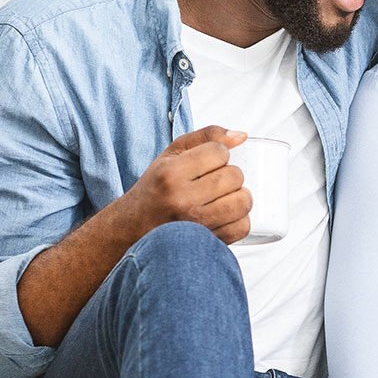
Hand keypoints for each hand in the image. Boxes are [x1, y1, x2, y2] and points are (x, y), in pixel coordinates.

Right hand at [127, 126, 253, 243]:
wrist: (134, 227)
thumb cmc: (155, 188)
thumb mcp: (171, 154)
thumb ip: (205, 137)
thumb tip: (241, 136)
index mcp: (171, 174)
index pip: (219, 152)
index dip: (219, 153)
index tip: (210, 160)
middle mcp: (183, 200)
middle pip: (234, 176)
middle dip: (230, 174)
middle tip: (216, 180)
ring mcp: (196, 224)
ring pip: (243, 201)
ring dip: (239, 196)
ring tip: (224, 196)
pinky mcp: (206, 241)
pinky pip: (242, 227)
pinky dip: (240, 219)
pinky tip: (226, 214)